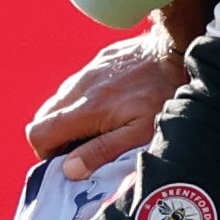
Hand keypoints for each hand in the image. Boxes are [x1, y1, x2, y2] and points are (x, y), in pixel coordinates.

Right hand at [25, 27, 186, 177]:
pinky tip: (112, 107)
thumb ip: (102, 151)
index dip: (47, 154)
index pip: (39, 133)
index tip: (70, 162)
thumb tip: (70, 169)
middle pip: (43, 118)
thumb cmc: (164, 97)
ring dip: (70, 120)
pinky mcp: (100, 61)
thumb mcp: (139, 134)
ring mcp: (88, 71)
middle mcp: (79, 86)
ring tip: (100, 129)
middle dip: (56, 138)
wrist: (180, 50)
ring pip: (60, 101)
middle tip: (84, 149)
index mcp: (86, 109)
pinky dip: (84, 102)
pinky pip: (78, 85)